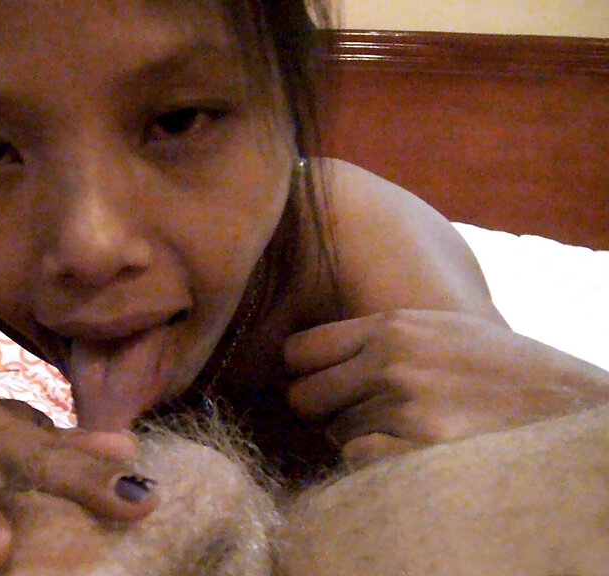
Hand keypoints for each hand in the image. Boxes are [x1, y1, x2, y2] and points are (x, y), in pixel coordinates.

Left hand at [283, 309, 608, 465]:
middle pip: (304, 397)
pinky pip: (358, 461)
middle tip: (351, 413)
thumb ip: (380, 335)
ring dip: (357, 436)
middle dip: (320, 410)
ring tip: (402, 429)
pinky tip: (408, 450)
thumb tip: (313, 357)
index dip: (298, 372)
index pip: (299, 350)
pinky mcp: (418, 449)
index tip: (312, 382)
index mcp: (392, 326)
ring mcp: (405, 407)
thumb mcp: (441, 328)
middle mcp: (391, 362)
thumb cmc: (502, 368)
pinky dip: (374, 462)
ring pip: (334, 433)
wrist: (565, 405)